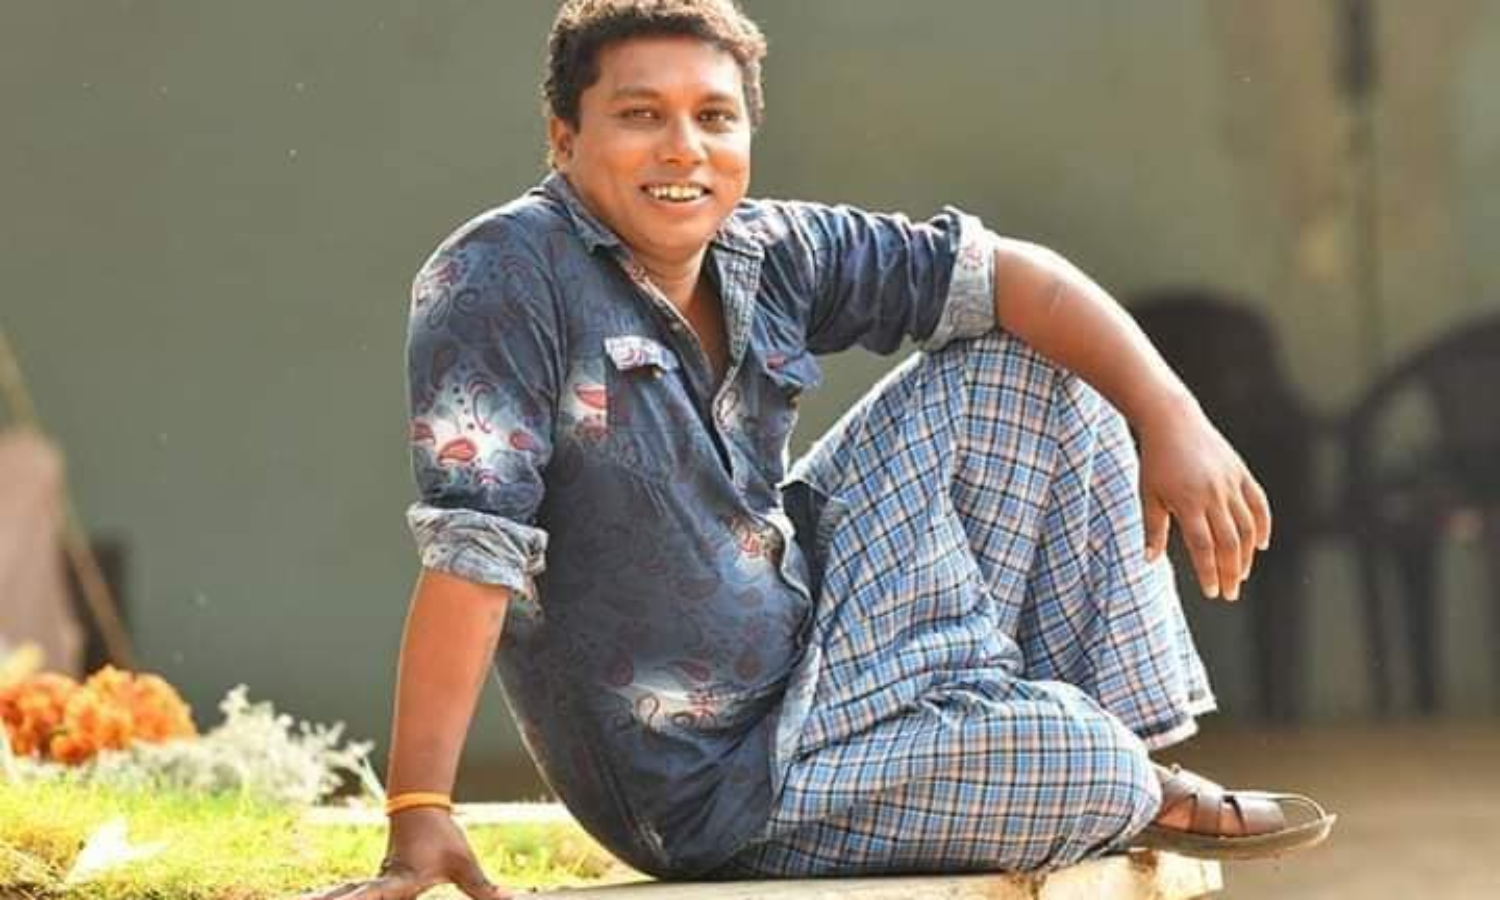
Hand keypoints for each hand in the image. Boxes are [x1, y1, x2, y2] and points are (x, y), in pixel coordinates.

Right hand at [297, 808, 509, 899]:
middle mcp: (381, 884)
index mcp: (401, 881)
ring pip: (341, 896)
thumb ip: (483, 888)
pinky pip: (346, 896)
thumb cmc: (444, 838)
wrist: (420, 811)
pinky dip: (328, 899)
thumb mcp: (464, 864)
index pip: (378, 895)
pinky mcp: (369, 885)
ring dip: (322, 899)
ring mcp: (371, 884)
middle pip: (348, 898)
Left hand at [1136, 398, 1270, 600]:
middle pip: (1228, 542)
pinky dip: (1262, 525)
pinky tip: (1260, 544)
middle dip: (1230, 571)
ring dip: (1246, 554)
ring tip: (1241, 574)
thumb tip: (1149, 561)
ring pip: (1246, 527)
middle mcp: (1213, 494)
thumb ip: (1152, 529)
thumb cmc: (1155, 461)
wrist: (1173, 421)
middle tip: (1229, 593)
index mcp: (1188, 502)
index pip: (1203, 547)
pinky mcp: (1241, 473)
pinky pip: (1258, 504)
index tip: (1212, 592)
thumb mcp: (1148, 494)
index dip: (1209, 572)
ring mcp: (1230, 483)